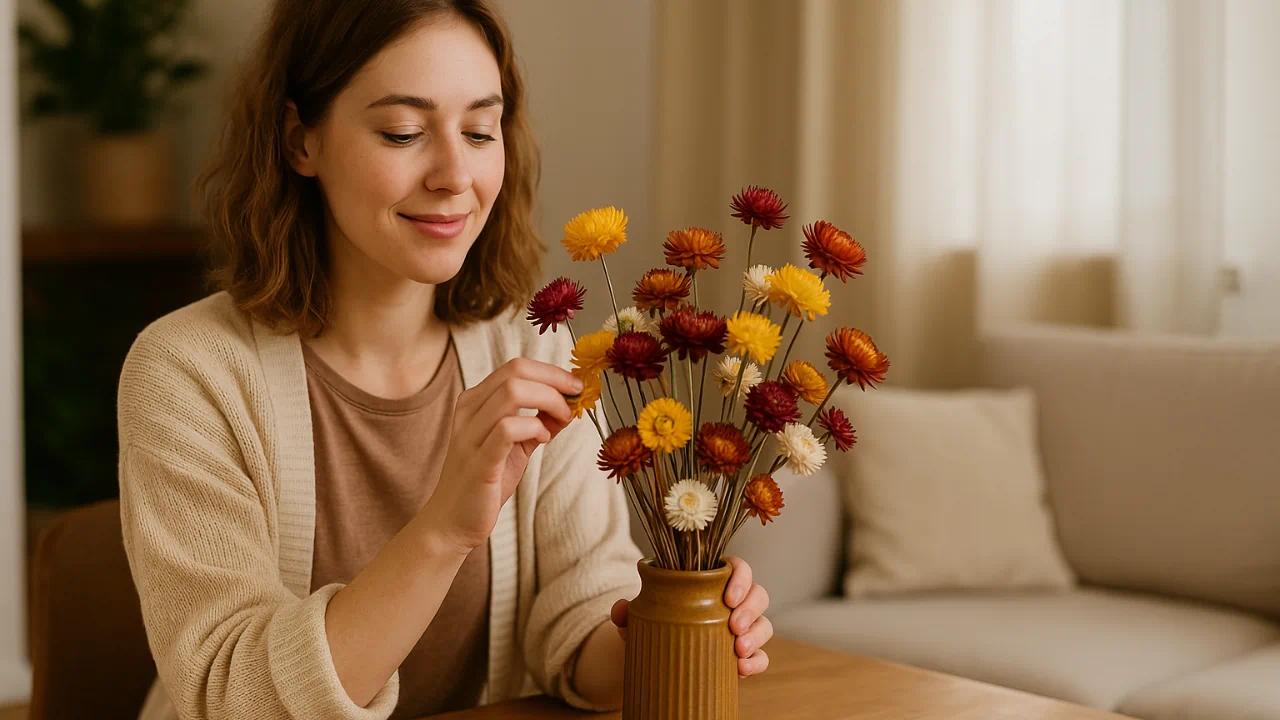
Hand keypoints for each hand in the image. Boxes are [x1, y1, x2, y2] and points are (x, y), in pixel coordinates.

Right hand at [418, 358, 580, 554]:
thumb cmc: (484, 481)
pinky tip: (543, 439)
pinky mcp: (478, 461)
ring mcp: (470, 434)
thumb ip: (539, 422)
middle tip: (575, 399)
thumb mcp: (517, 445)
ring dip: (548, 401)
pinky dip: (534, 428)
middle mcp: (469, 411)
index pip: (515, 366)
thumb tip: (570, 404)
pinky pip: (507, 429)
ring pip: (512, 392)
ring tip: (560, 420)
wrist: (452, 521)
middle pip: (516, 372)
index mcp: (475, 401)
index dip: (551, 371)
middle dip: (555, 381)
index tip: (575, 385)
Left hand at [610, 556, 772, 677]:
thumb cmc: (655, 623)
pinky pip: (762, 656)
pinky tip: (743, 669)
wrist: (657, 655)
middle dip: (751, 608)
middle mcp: (734, 601)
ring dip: (756, 635)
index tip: (728, 597)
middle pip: (758, 594)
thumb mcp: (640, 616)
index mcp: (713, 580)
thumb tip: (620, 610)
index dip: (740, 578)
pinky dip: (757, 662)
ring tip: (738, 650)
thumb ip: (628, 611)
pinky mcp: (746, 655)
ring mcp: (743, 628)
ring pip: (764, 624)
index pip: (737, 568)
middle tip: (733, 626)